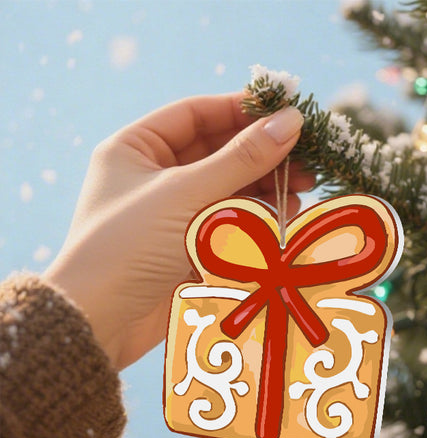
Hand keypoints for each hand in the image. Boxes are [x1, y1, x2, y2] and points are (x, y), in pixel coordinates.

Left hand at [44, 93, 313, 369]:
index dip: (242, 111)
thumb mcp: (187, 194)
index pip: (197, 115)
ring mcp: (174, 217)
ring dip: (266, 190)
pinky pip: (231, 227)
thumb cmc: (130, 245)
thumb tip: (290, 120)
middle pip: (219, 154)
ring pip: (230, 192)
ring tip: (302, 192)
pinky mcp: (190, 252)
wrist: (102, 321)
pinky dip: (258, 222)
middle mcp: (154, 178)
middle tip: (308, 161)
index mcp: (136, 149)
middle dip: (263, 157)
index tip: (287, 114)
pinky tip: (285, 219)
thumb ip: (242, 158)